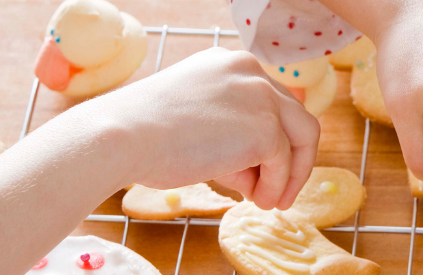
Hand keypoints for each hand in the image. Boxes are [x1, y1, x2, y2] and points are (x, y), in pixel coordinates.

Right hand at [84, 47, 318, 209]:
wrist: (122, 137)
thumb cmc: (142, 133)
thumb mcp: (196, 118)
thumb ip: (232, 131)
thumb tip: (260, 169)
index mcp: (231, 63)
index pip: (272, 100)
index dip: (276, 136)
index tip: (270, 164)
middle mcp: (252, 72)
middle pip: (297, 117)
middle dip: (295, 157)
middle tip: (282, 188)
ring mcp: (262, 98)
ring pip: (301, 140)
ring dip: (288, 176)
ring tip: (269, 201)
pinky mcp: (266, 129)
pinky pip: (283, 165)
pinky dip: (274, 186)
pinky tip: (256, 200)